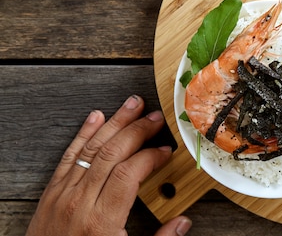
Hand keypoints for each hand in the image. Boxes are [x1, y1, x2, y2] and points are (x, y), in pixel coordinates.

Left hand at [26, 95, 191, 235]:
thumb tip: (182, 223)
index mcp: (102, 220)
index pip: (129, 172)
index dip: (151, 156)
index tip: (166, 150)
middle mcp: (80, 202)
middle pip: (112, 153)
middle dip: (137, 130)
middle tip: (155, 117)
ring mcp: (64, 194)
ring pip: (92, 148)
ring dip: (114, 122)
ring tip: (132, 105)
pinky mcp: (52, 192)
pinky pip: (70, 156)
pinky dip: (83, 134)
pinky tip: (96, 118)